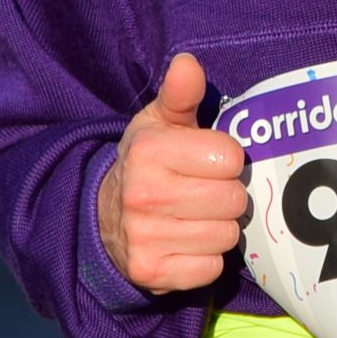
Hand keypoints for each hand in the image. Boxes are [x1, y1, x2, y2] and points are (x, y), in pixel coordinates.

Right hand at [95, 53, 249, 293]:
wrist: (102, 218)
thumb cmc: (146, 163)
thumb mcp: (158, 123)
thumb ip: (180, 93)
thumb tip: (188, 63)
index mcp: (149, 151)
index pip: (231, 158)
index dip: (225, 160)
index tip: (205, 162)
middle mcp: (143, 195)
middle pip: (234, 200)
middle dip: (225, 195)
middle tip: (202, 191)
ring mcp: (146, 238)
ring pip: (227, 235)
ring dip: (218, 227)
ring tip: (194, 216)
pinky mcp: (153, 274)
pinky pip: (212, 268)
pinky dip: (205, 259)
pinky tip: (185, 243)